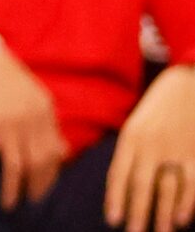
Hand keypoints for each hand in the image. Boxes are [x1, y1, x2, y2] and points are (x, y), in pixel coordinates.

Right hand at [0, 40, 66, 210]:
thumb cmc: (5, 76)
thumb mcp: (36, 96)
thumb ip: (49, 124)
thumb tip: (63, 152)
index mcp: (44, 113)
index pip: (53, 153)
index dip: (51, 174)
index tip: (44, 185)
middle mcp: (29, 122)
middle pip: (38, 164)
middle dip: (37, 186)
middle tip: (31, 199)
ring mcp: (6, 126)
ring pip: (15, 167)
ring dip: (13, 190)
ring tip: (10, 204)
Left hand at [107, 64, 194, 231]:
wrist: (186, 82)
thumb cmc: (158, 108)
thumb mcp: (136, 125)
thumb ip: (131, 152)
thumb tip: (125, 184)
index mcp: (130, 138)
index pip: (119, 174)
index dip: (116, 199)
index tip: (112, 220)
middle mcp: (150, 146)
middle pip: (141, 185)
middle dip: (137, 212)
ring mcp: (175, 149)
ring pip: (166, 187)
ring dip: (162, 213)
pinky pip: (191, 181)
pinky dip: (187, 201)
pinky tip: (182, 219)